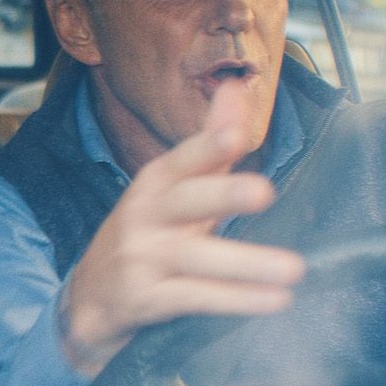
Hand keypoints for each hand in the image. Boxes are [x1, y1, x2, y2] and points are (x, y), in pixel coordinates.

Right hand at [58, 80, 305, 375]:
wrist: (90, 299)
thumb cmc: (146, 234)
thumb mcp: (171, 187)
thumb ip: (210, 142)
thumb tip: (236, 85)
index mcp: (156, 183)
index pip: (184, 160)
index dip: (208, 146)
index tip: (237, 135)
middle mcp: (144, 216)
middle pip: (185, 201)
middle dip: (222, 194)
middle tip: (264, 191)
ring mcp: (143, 259)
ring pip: (196, 258)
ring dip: (246, 263)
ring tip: (295, 268)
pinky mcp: (146, 299)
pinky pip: (196, 299)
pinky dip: (236, 300)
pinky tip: (277, 300)